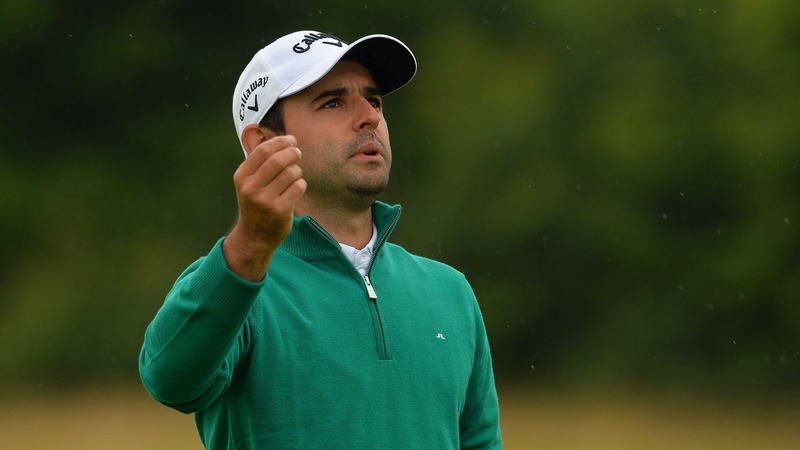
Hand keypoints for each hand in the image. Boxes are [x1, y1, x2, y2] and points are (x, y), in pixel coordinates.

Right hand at [223, 135, 306, 280]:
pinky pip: (298, 187)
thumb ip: (263, 162)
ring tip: (294, 176)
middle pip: (278, 160)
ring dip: (297, 171)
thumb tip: (288, 140)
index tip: (291, 140)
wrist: (254, 236)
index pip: (262, 151)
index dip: (280, 142)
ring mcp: (265, 200)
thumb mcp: (250, 182)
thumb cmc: (256, 203)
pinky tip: (296, 189)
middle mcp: (251, 188)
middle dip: (292, 152)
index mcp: (242, 177)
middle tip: (297, 152)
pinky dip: (301, 184)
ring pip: (291, 173)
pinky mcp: (280, 210)